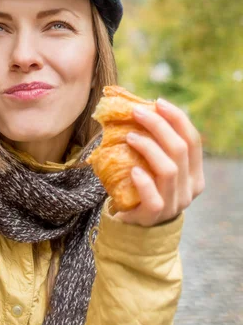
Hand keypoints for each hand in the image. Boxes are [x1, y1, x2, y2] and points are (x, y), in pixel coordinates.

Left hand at [112, 98, 204, 226]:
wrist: (132, 220)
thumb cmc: (143, 184)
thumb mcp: (155, 164)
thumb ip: (157, 143)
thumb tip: (141, 107)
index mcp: (195, 173)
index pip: (193, 141)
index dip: (177, 119)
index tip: (158, 103)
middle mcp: (189, 188)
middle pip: (180, 150)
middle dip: (158, 126)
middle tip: (137, 112)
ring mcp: (174, 204)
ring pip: (168, 170)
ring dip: (148, 148)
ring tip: (130, 136)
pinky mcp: (155, 215)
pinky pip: (153, 197)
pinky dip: (143, 181)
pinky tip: (132, 170)